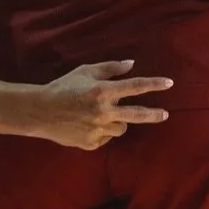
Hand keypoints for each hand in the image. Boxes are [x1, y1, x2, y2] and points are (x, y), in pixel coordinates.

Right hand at [32, 60, 173, 149]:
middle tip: (164, 114)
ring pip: (121, 128)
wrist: (40, 112)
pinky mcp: (90, 143)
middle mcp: (103, 112)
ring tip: (103, 116)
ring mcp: (97, 130)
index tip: (169, 83)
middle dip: (153, 114)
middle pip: (137, 115)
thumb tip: (131, 64)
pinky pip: (105, 138)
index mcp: (102, 91)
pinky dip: (102, 132)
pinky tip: (88, 125)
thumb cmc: (63, 87)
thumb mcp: (84, 71)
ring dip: (118, 122)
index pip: (135, 87)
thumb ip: (109, 68)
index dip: (154, 84)